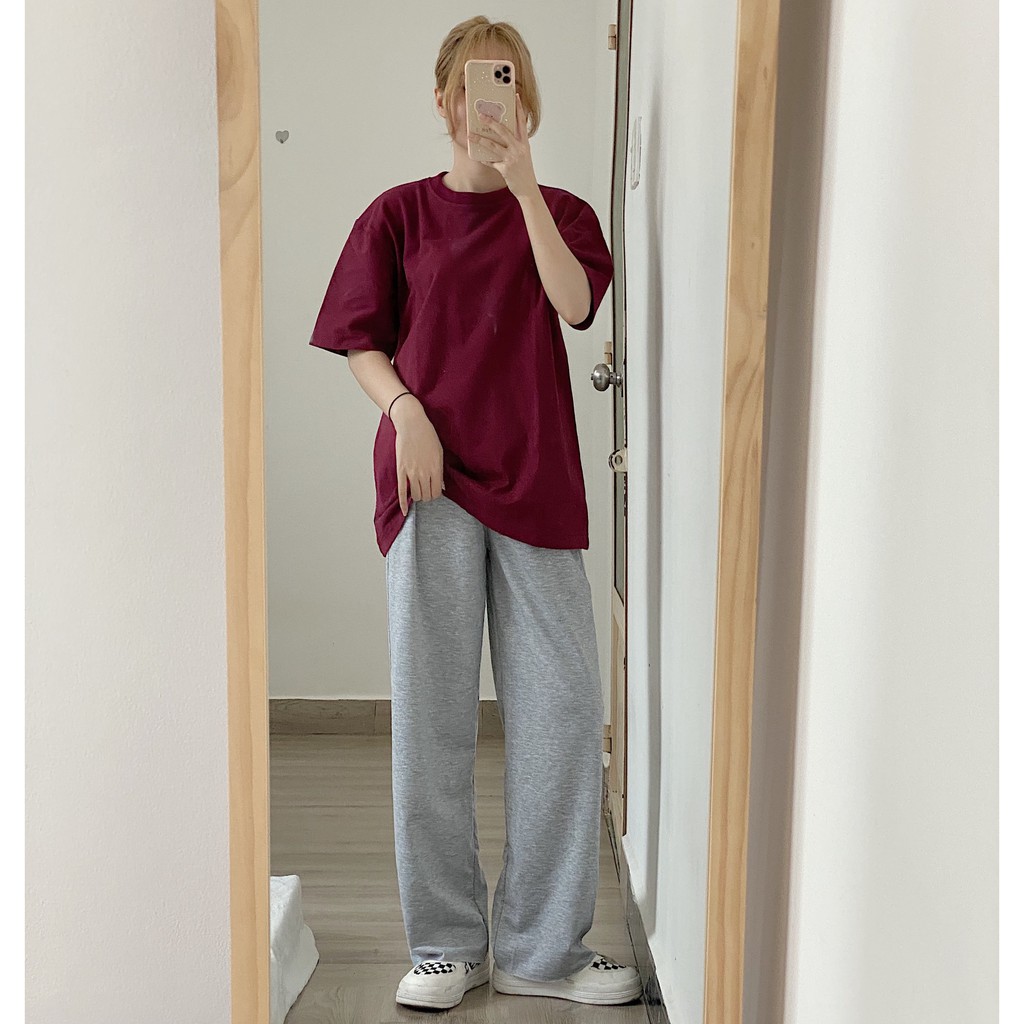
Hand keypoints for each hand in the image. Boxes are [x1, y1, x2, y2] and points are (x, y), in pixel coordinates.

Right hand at [392, 399, 445, 515]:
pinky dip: (403, 503)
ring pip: (416, 496)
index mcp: (436, 468)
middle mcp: (425, 473)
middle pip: (427, 496)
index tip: (434, 492)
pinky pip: (402, 491)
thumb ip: (440, 470)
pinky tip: (405, 511)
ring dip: (417, 497)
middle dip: (427, 496)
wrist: (412, 424)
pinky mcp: (401, 470)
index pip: (437, 492)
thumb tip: (441, 485)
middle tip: (426, 492)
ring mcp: (412, 472)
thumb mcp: (439, 452)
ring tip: (418, 492)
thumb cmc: (427, 435)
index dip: (436, 495)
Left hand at [468, 93, 538, 198]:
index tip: (515, 96)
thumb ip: (515, 144)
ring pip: (494, 146)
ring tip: (471, 134)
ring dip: (480, 139)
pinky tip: (476, 155)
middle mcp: (519, 149)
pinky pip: (491, 162)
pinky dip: (483, 159)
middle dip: (491, 122)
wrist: (528, 189)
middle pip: (504, 131)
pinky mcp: (505, 169)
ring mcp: (512, 159)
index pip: (521, 122)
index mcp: (524, 143)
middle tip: (480, 115)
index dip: (519, 108)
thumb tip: (504, 134)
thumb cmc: (525, 171)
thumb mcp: (523, 154)